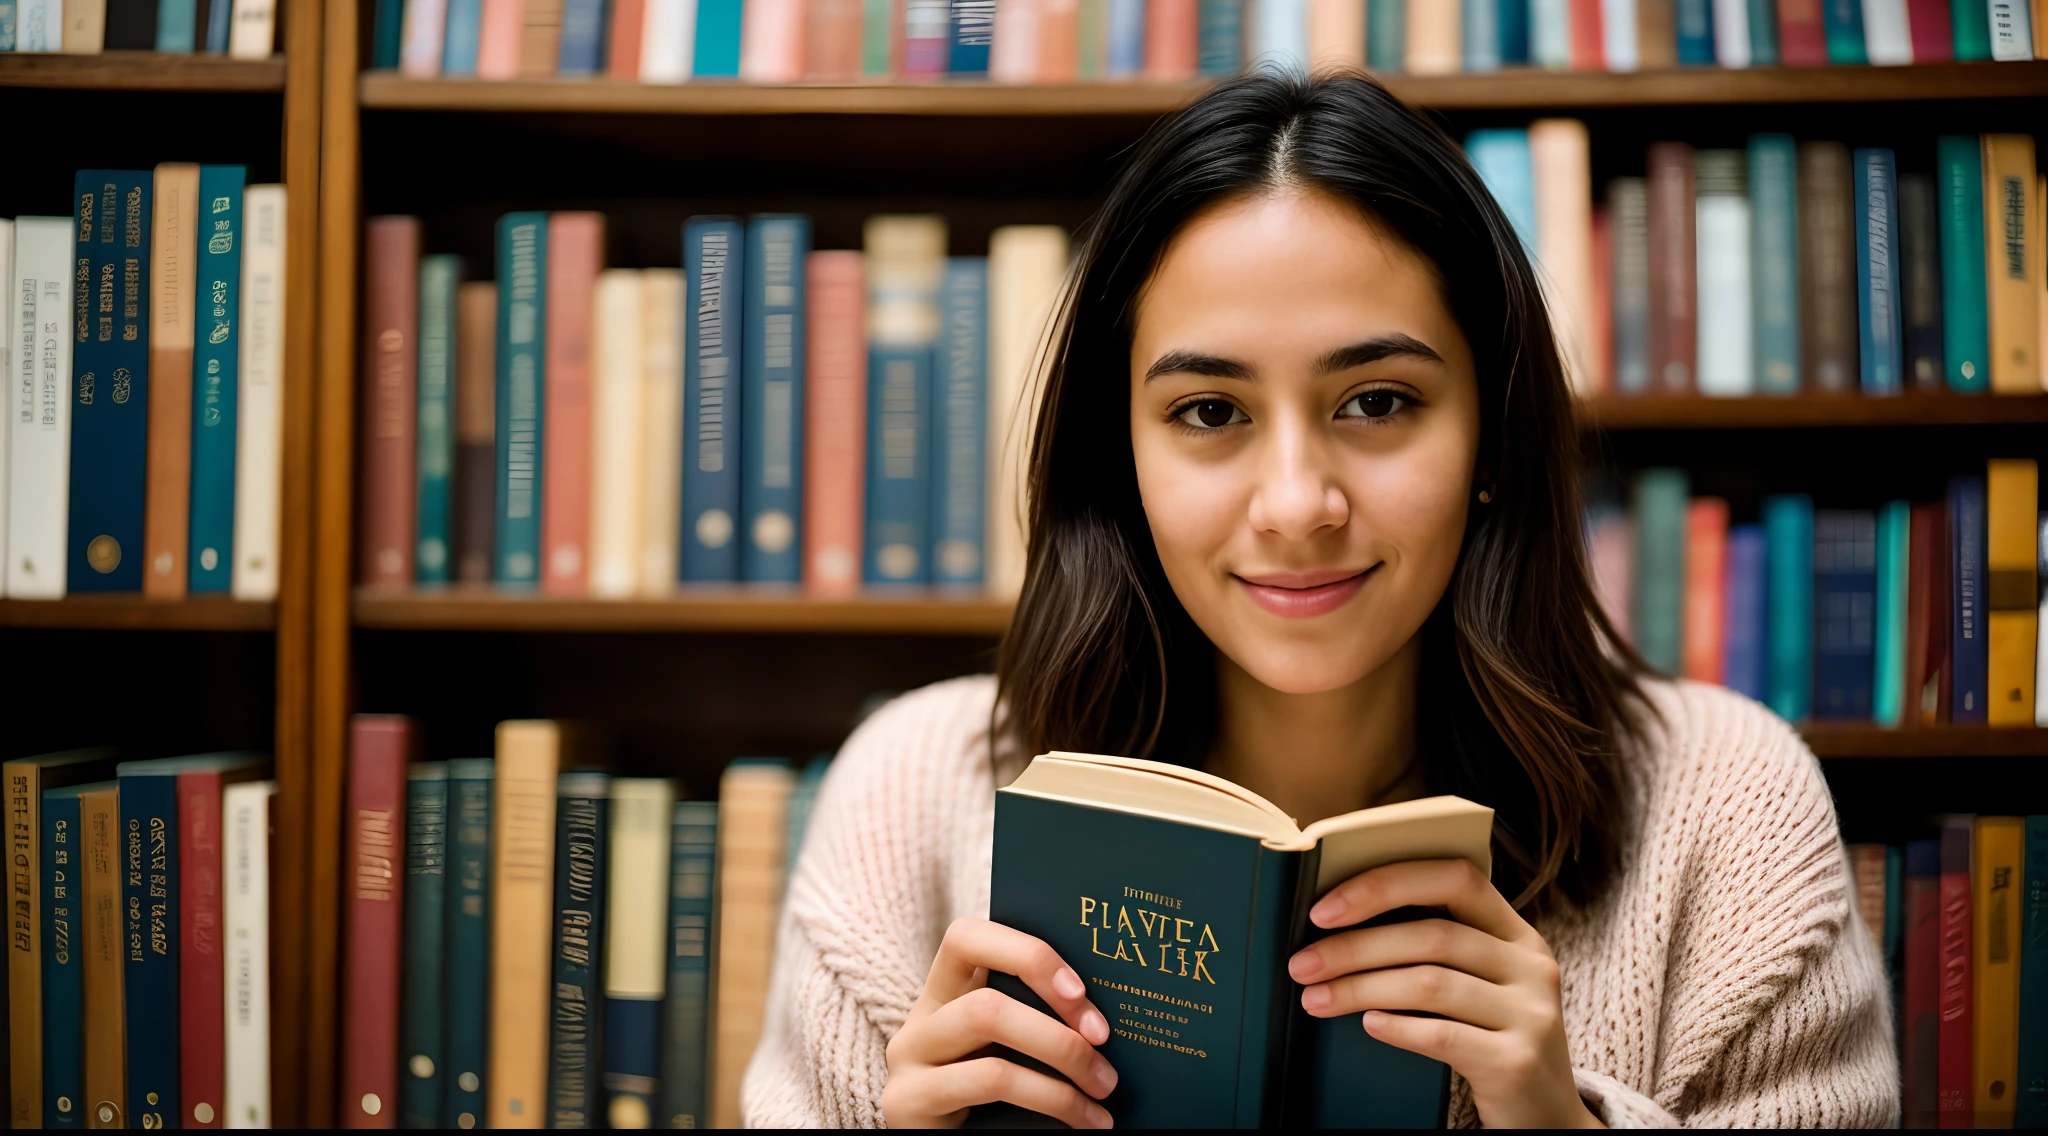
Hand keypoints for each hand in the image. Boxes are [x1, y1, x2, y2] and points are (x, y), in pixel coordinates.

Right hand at [882, 917, 1118, 1128]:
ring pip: (986, 1021)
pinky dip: (1050, 1097)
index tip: (1081, 990)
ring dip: (1060, 1053)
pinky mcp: (908, 1102)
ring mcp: (908, 1062)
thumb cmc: (993, 1107)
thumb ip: (1035, 1022)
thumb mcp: (1010, 1054)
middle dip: (1057, 1017)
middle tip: (1103, 1042)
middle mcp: (920, 1022)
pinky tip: (1083, 1119)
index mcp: (945, 997)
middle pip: (986, 993)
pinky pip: (989, 1080)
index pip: (968, 937)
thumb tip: (1103, 1013)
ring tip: (1103, 1089)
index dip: (1027, 955)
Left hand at [1285, 859, 1601, 1128]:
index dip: (1385, 885)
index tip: (1324, 909)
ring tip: (1316, 999)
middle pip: (1431, 936)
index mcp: (1515, 933)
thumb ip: (1435, 950)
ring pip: (1429, 984)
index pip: (1455, 878)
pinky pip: (1442, 1035)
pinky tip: (1367, 1026)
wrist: (1545, 1116)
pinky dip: (1396, 1028)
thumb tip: (1338, 925)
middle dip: (1354, 947)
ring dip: (1360, 989)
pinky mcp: (1516, 1061)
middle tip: (1302, 965)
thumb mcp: (1480, 984)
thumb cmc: (1490, 1039)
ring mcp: (1530, 1013)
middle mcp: (1530, 965)